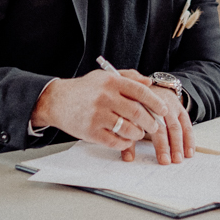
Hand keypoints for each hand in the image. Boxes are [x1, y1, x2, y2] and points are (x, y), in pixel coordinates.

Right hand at [29, 71, 170, 157]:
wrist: (56, 101)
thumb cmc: (84, 89)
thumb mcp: (104, 76)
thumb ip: (127, 77)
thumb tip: (149, 83)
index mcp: (111, 82)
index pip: (140, 92)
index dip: (156, 102)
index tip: (163, 110)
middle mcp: (105, 98)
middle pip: (137, 113)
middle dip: (150, 122)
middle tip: (154, 126)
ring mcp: (98, 116)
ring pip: (128, 129)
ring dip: (138, 134)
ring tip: (139, 133)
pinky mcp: (91, 132)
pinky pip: (115, 141)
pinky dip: (124, 143)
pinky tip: (126, 140)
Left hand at [115, 69, 193, 164]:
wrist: (153, 87)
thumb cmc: (138, 106)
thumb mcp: (130, 120)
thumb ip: (128, 139)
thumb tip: (128, 159)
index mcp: (141, 108)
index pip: (148, 127)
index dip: (154, 143)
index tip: (159, 158)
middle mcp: (156, 107)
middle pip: (162, 127)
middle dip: (165, 145)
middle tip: (167, 161)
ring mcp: (170, 107)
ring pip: (176, 126)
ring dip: (178, 144)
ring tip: (178, 159)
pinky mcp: (180, 109)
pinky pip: (187, 124)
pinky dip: (189, 138)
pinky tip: (190, 151)